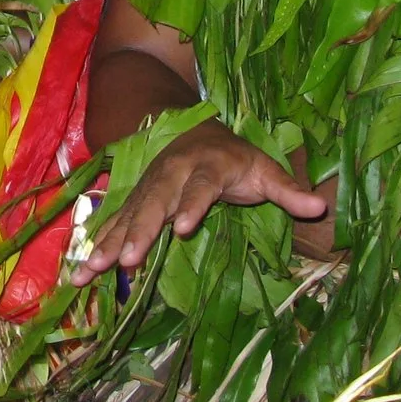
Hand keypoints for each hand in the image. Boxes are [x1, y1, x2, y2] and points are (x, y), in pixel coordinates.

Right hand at [68, 120, 326, 283]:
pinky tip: (81, 270)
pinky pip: (115, 223)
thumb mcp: (265, 170)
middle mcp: (173, 174)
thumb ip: (287, 189)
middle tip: (128, 259)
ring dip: (109, 241)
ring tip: (90, 270)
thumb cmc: (236, 159)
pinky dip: (97, 244)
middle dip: (140, 230)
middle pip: (155, 202)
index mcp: (208, 166)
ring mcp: (150, 187)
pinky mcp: (136, 200)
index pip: (201, 186)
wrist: (195, 131)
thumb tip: (319, 207)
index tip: (182, 228)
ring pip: (128, 213)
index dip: (192, 205)